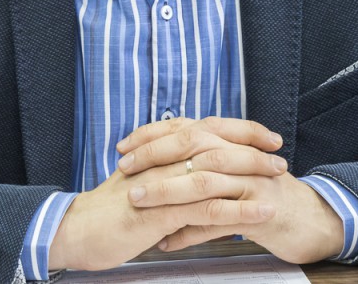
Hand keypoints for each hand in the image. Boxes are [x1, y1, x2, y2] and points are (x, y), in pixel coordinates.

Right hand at [48, 118, 285, 270]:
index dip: (240, 130)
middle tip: (280, 155)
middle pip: (216, 142)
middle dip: (253, 147)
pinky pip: (209, 208)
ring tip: (280, 180)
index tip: (267, 137)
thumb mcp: (142, 178)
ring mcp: (165, 182)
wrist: (77, 229)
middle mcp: (165, 158)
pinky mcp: (164, 211)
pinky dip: (240, 209)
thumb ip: (166, 166)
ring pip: (217, 171)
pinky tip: (261, 213)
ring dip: (253, 174)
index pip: (207, 128)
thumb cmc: (110, 208)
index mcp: (161, 148)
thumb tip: (190, 162)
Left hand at [118, 116, 343, 263]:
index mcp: (231, 141)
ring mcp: (251, 181)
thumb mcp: (236, 169)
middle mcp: (240, 154)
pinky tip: (165, 243)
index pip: (187, 126)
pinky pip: (219, 221)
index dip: (152, 133)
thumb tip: (165, 155)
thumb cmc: (264, 195)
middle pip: (192, 144)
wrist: (310, 218)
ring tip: (136, 200)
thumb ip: (205, 159)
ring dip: (166, 190)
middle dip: (155, 154)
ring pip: (203, 181)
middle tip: (125, 167)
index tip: (123, 146)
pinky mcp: (259, 211)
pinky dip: (189, 233)